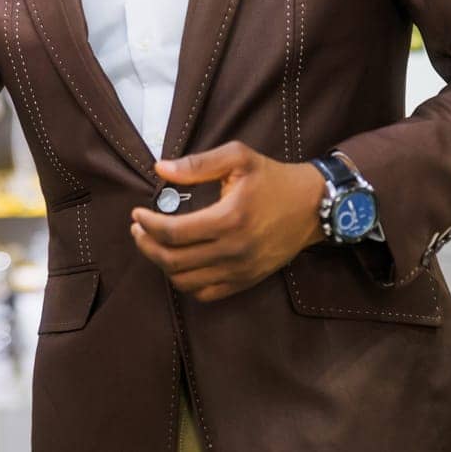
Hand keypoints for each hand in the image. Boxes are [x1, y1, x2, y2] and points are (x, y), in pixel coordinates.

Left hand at [129, 141, 325, 302]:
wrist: (313, 206)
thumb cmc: (273, 178)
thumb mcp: (238, 158)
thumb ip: (197, 164)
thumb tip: (159, 169)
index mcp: (229, 219)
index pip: (173, 233)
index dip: (147, 224)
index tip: (137, 213)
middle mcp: (234, 250)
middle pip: (173, 260)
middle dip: (146, 245)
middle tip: (138, 228)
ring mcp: (240, 270)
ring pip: (185, 281)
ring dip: (162, 264)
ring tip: (154, 243)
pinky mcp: (246, 280)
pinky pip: (205, 293)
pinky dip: (185, 282)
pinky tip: (179, 262)